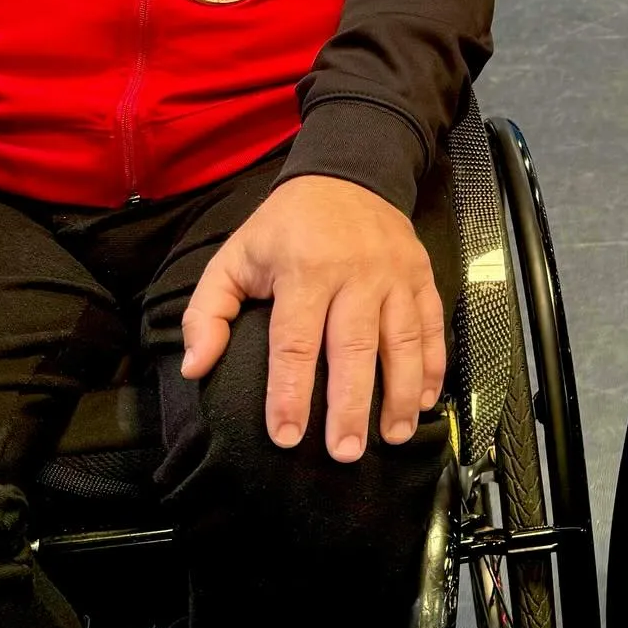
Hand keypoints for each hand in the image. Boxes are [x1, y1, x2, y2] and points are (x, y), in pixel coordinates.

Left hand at [180, 175, 445, 462]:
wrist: (348, 174)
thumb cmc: (285, 226)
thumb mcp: (235, 256)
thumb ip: (210, 311)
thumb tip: (196, 367)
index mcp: (305, 269)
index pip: (296, 342)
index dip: (290, 393)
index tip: (287, 437)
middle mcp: (355, 273)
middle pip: (353, 348)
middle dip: (350, 406)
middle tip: (345, 453)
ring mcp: (395, 274)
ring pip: (401, 341)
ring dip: (399, 394)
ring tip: (393, 437)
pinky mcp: (422, 274)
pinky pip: (431, 324)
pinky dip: (431, 364)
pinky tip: (424, 399)